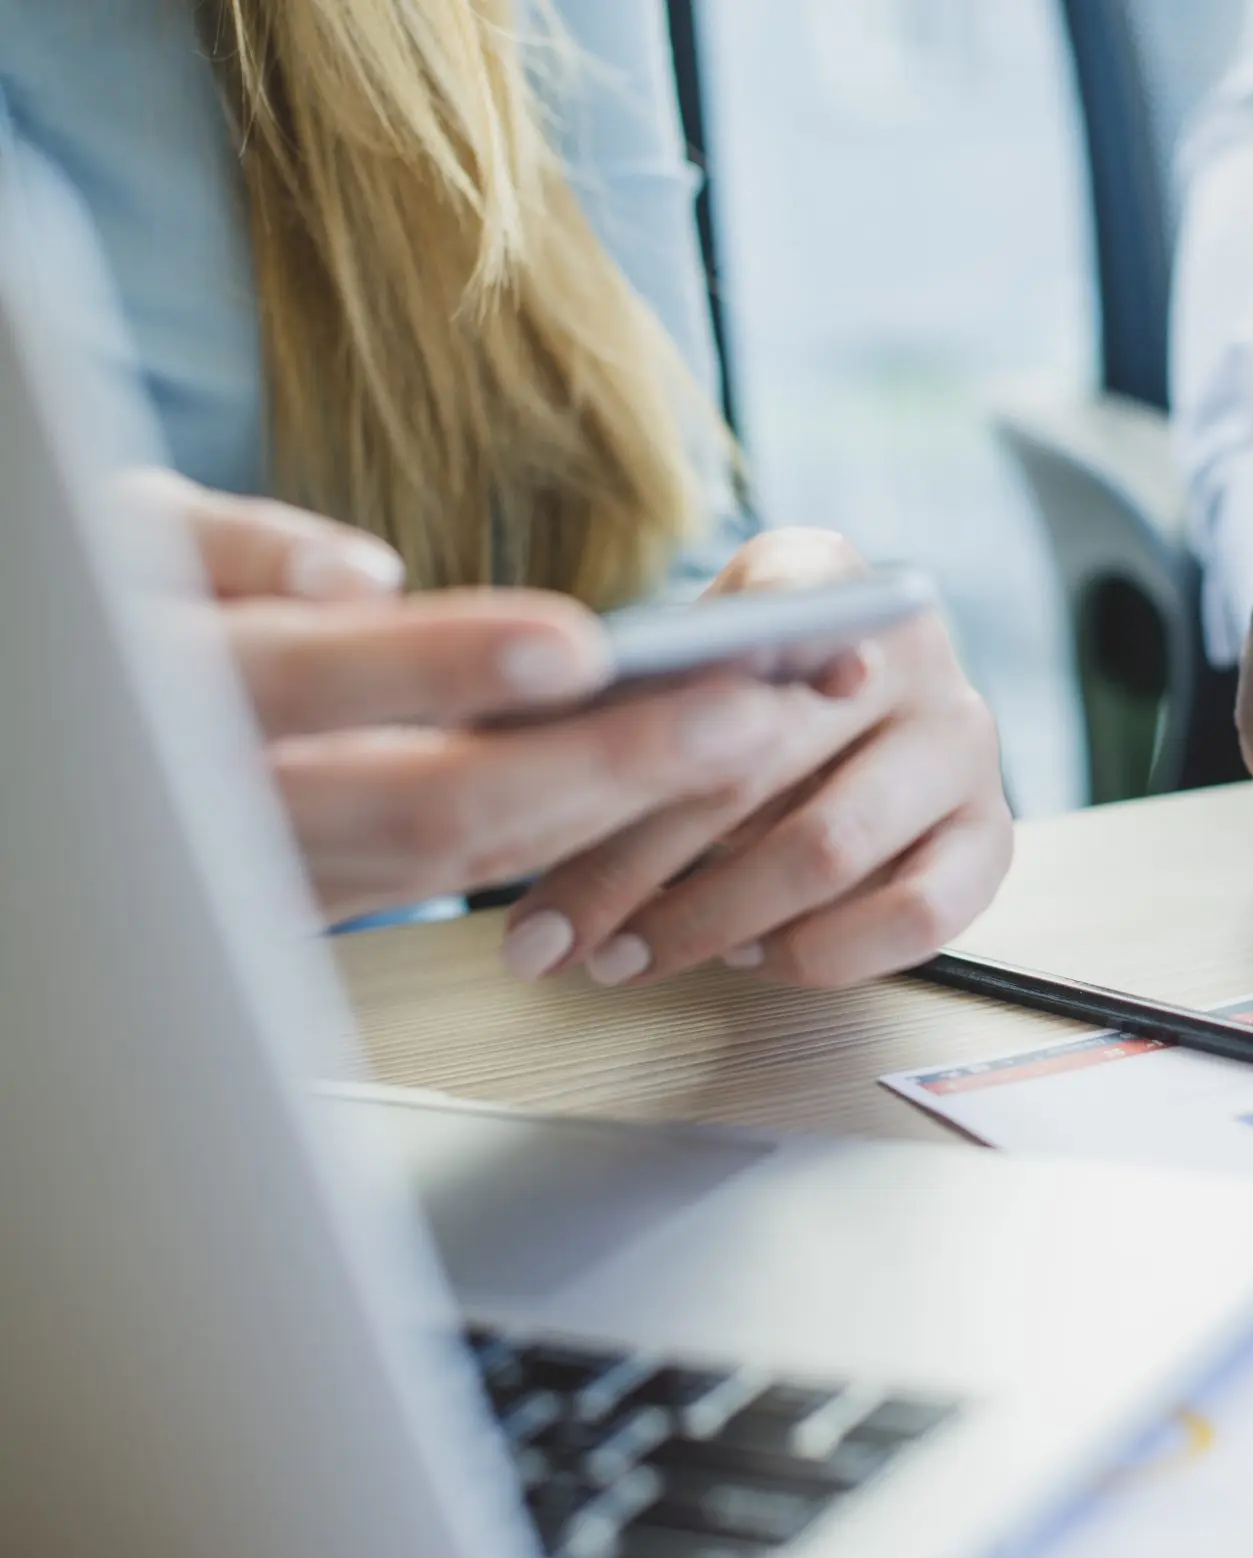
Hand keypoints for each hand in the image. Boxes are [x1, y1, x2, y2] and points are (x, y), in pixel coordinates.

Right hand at [138, 471, 798, 922]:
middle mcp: (233, 812)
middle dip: (608, 762)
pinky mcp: (327, 896)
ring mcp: (285, 874)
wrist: (60, 733)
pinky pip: (467, 873)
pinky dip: (580, 828)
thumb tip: (367, 574)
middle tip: (751, 705)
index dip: (456, 666)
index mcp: (178, 697)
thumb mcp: (122, 536)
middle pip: (440, 806)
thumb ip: (233, 547)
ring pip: (473, 857)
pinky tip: (682, 773)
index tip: (583, 644)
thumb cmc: (98, 599)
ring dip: (624, 801)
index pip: (327, 686)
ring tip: (754, 724)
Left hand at [500, 529, 1012, 989]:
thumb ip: (627, 689)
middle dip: (635, 857)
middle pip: (761, 756)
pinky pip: (914, 918)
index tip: (682, 700)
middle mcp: (915, 651)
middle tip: (547, 932)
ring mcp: (963, 746)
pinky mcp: (991, 839)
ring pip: (826, 850)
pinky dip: (818, 953)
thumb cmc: (731, 704)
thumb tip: (507, 739)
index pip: (792, 594)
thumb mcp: (678, 666)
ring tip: (622, 958)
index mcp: (831, 578)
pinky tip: (752, 960)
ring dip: (709, 922)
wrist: (848, 734)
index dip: (746, 644)